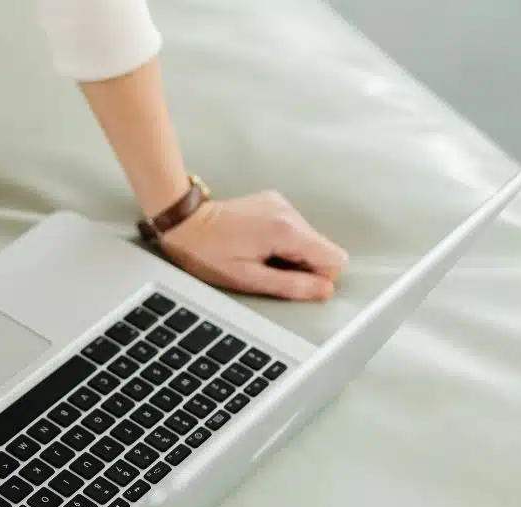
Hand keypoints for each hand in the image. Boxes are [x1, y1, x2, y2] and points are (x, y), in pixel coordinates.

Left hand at [159, 191, 348, 300]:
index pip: (334, 259)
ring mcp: (281, 203)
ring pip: (308, 239)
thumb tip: (324, 290)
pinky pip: (293, 227)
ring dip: (290, 253)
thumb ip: (290, 285)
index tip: (290, 280)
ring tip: (258, 255)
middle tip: (267, 268)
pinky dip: (282, 240)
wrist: (186, 224)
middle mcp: (289, 212)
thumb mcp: (248, 278)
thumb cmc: (208, 252)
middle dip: (301, 265)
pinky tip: (257, 243)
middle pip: (322, 248)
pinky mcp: (273, 202)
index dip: (317, 277)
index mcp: (287, 230)